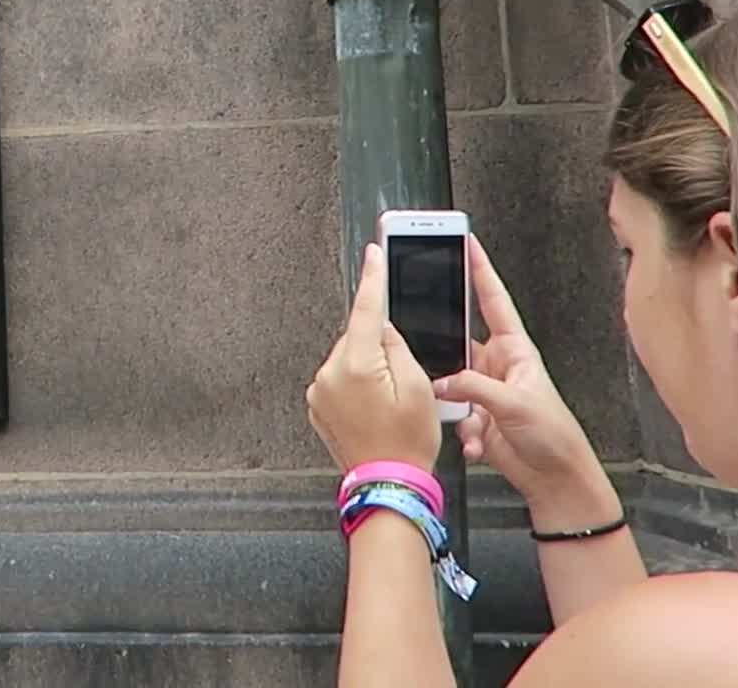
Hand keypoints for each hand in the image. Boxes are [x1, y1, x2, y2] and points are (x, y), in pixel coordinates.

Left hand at [306, 243, 440, 471]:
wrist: (387, 484)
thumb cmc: (407, 444)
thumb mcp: (419, 388)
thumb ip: (398, 347)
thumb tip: (383, 326)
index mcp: (356, 365)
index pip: (363, 309)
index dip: (372, 278)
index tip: (373, 254)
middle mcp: (330, 375)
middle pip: (356, 336)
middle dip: (379, 345)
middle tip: (402, 376)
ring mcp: (320, 392)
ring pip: (348, 358)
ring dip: (368, 367)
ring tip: (390, 400)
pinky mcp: (318, 406)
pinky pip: (339, 380)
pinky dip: (357, 384)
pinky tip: (375, 407)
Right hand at [431, 236, 605, 512]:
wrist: (556, 478)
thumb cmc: (554, 436)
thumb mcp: (516, 403)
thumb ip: (475, 386)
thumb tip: (442, 381)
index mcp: (515, 350)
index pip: (492, 300)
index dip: (479, 269)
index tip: (465, 242)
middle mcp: (497, 365)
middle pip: (459, 339)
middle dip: (441, 341)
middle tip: (420, 328)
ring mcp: (484, 390)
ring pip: (450, 381)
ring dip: (452, 402)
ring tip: (467, 417)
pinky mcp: (475, 416)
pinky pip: (453, 415)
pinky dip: (461, 431)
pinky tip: (475, 443)